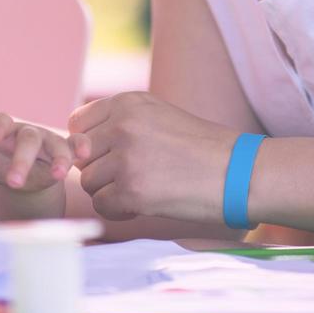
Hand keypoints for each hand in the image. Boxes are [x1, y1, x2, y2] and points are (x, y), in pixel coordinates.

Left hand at [0, 112, 90, 191]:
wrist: (22, 172)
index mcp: (4, 131)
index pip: (1, 121)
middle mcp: (28, 133)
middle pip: (28, 139)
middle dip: (22, 159)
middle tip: (14, 181)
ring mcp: (50, 140)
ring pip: (57, 143)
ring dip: (59, 158)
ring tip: (57, 175)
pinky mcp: (67, 149)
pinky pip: (78, 143)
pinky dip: (82, 146)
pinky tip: (84, 156)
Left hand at [69, 92, 240, 222]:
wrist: (238, 173)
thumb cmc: (200, 148)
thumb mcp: (158, 116)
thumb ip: (119, 123)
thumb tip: (75, 147)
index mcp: (127, 102)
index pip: (77, 123)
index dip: (90, 144)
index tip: (112, 155)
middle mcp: (122, 124)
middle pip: (81, 156)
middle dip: (101, 170)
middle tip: (134, 176)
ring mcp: (126, 157)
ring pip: (88, 182)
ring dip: (109, 191)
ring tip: (142, 189)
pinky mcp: (131, 189)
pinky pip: (101, 205)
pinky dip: (118, 211)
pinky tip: (143, 205)